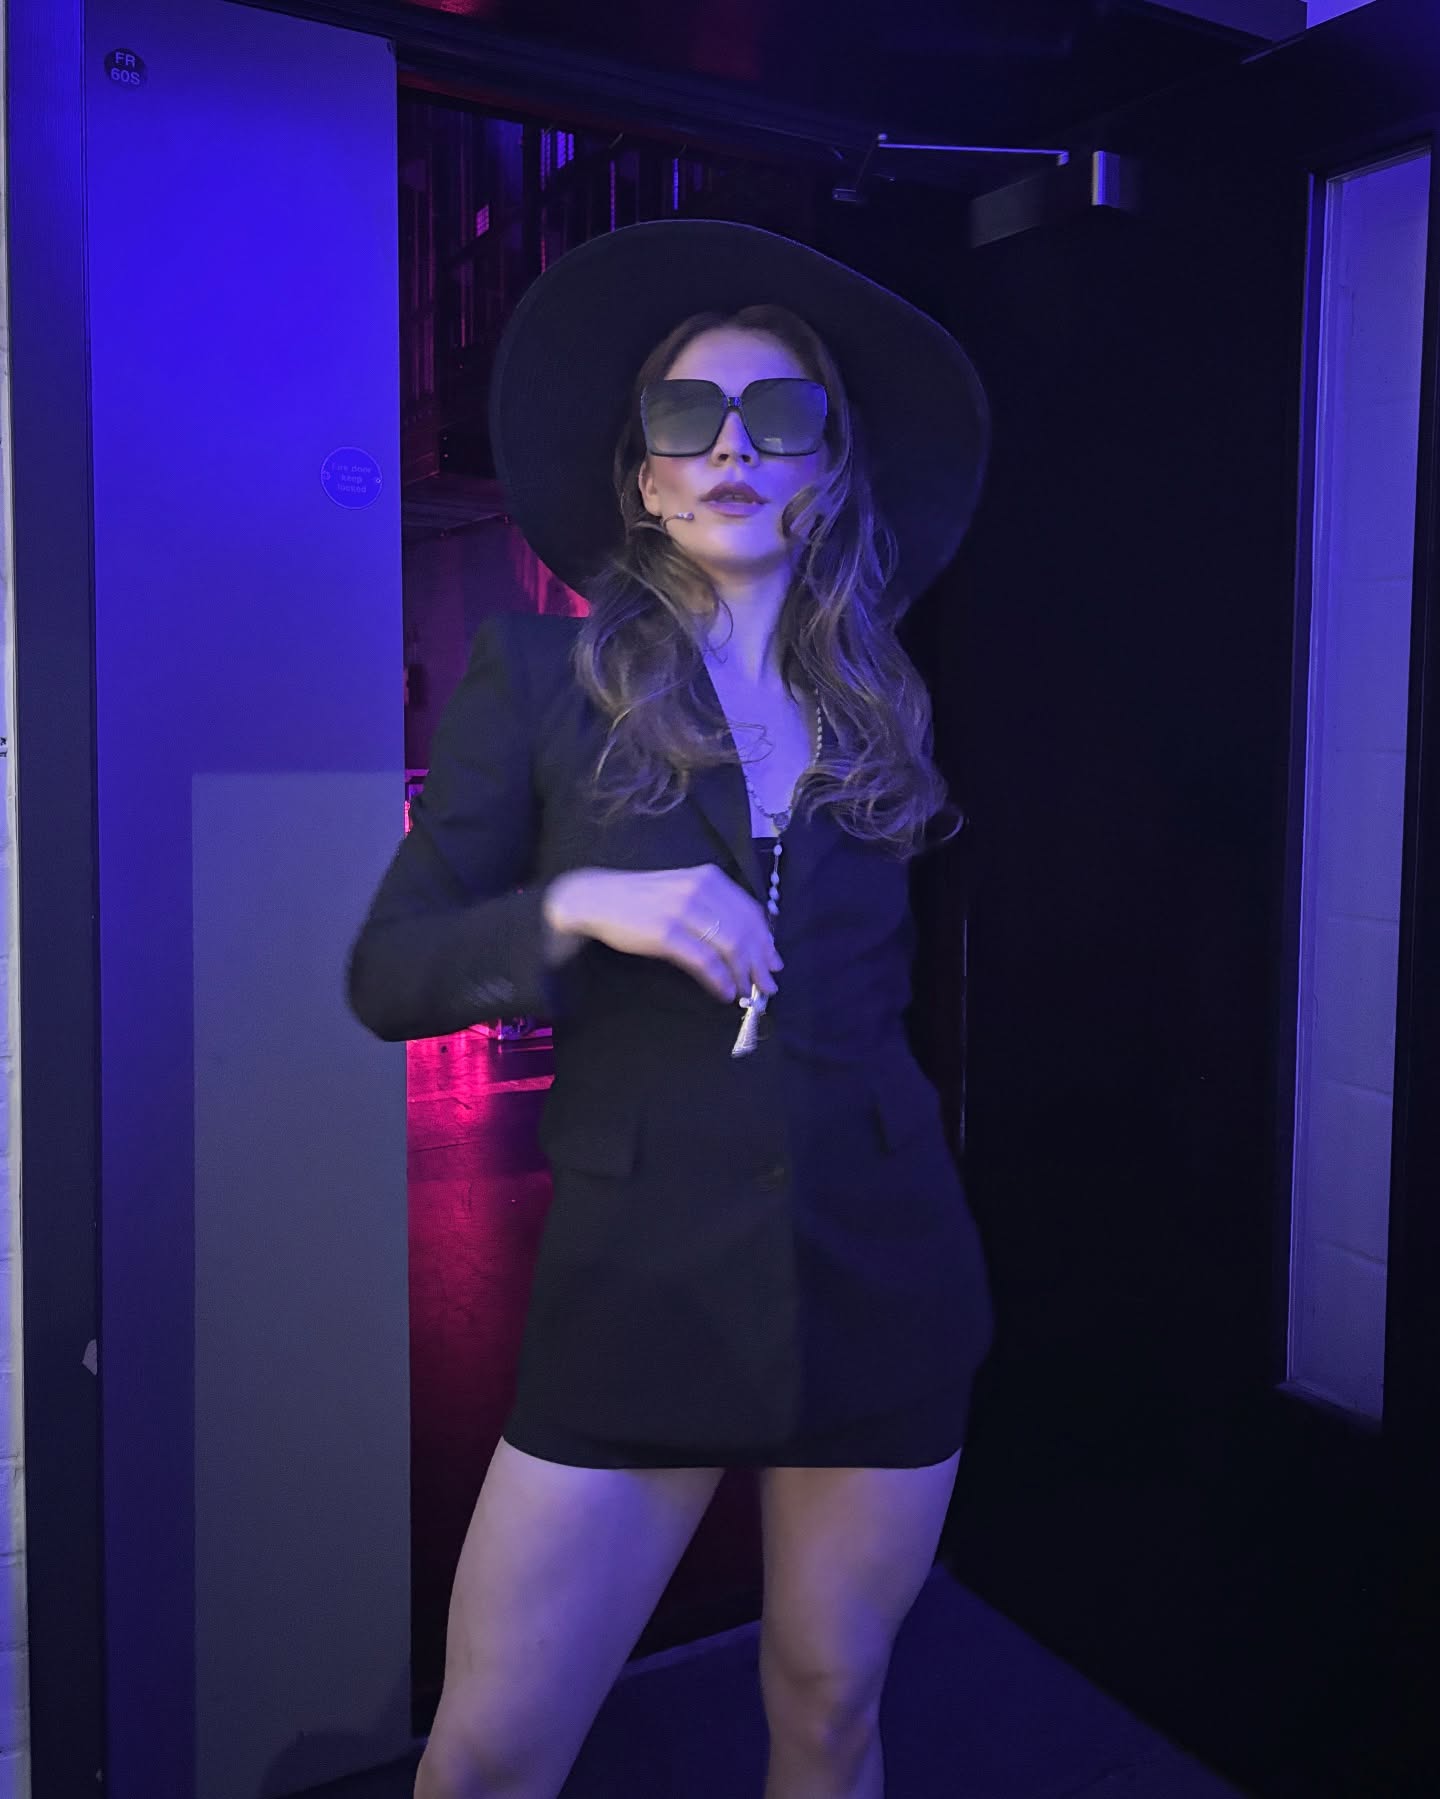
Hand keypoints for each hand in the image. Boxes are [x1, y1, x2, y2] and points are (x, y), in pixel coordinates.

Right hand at [543, 864, 782, 1003]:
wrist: (599, 899)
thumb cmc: (643, 899)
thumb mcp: (683, 891)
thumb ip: (714, 908)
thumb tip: (746, 941)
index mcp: (709, 879)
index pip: (751, 912)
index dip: (766, 942)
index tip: (774, 964)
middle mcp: (701, 891)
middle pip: (744, 932)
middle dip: (760, 963)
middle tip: (767, 987)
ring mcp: (683, 911)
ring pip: (729, 946)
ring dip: (743, 975)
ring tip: (747, 993)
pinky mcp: (666, 933)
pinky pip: (704, 961)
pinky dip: (720, 980)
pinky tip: (724, 992)